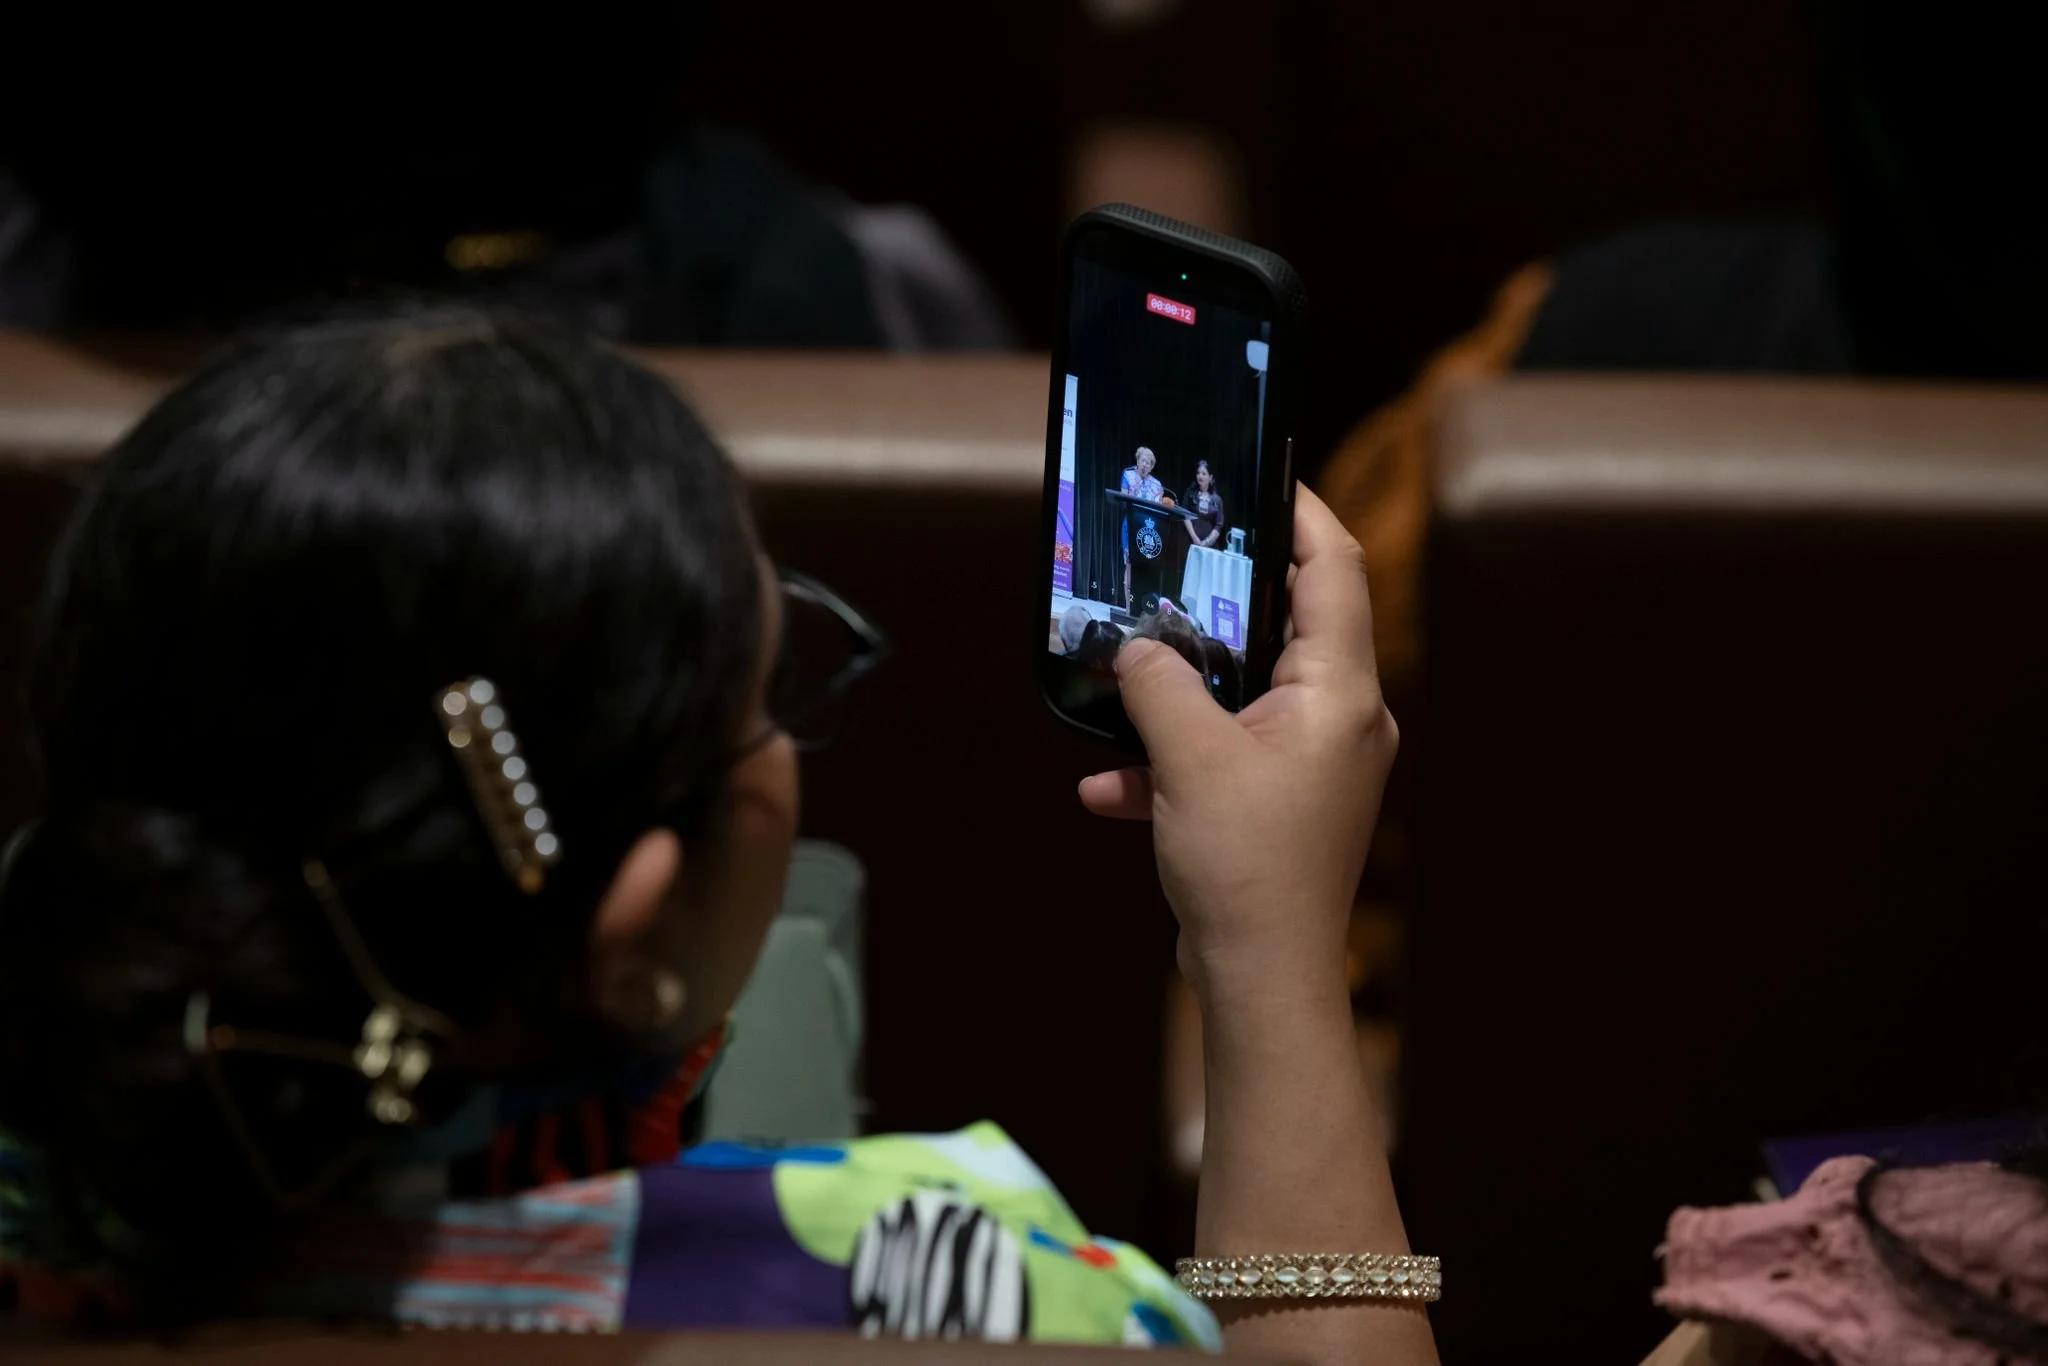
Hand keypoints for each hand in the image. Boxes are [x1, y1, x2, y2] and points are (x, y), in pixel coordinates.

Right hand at [1080, 486, 1395, 1004]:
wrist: (1261, 978)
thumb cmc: (1246, 866)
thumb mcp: (1187, 758)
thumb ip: (1158, 682)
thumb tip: (1133, 647)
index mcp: (1339, 692)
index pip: (1334, 569)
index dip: (1302, 513)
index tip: (1263, 473)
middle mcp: (1341, 719)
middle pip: (1286, 625)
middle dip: (1218, 603)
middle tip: (1170, 561)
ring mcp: (1315, 763)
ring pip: (1243, 694)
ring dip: (1178, 696)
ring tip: (1122, 683)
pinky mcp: (1283, 802)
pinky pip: (1224, 755)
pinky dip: (1171, 762)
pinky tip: (1109, 787)